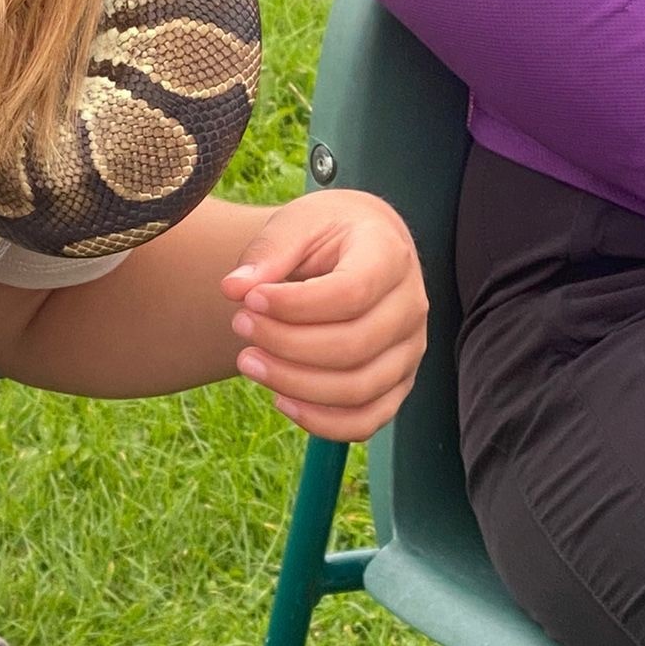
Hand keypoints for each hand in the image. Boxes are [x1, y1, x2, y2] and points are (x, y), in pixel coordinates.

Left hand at [219, 190, 426, 440]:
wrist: (360, 245)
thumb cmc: (326, 232)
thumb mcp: (297, 222)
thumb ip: (268, 252)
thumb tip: (234, 288)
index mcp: (390, 256)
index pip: (351, 293)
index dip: (294, 306)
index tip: (248, 299)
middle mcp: (410, 306)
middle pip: (353, 346)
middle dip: (284, 344)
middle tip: (239, 325)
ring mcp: (409, 349)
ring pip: (358, 389)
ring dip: (294, 383)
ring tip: (248, 361)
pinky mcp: (397, 383)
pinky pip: (366, 420)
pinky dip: (322, 422)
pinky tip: (281, 400)